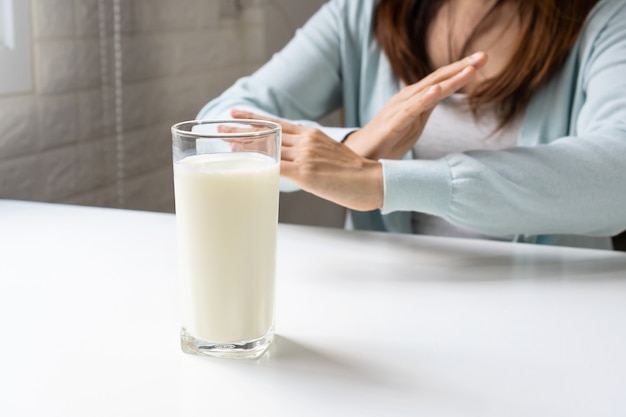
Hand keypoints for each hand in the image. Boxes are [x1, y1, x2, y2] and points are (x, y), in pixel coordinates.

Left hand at [226, 110, 382, 210]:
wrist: (371, 180)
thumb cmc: (352, 173)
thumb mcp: (329, 154)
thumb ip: (309, 154)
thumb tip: (291, 163)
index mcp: (311, 134)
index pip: (277, 123)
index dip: (255, 118)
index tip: (236, 113)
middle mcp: (306, 140)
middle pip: (268, 132)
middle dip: (242, 130)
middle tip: (220, 126)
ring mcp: (305, 156)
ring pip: (269, 147)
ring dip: (246, 147)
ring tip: (227, 145)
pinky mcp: (306, 173)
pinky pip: (277, 167)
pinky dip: (260, 165)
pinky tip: (246, 165)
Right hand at [345, 51, 487, 159]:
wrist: (359, 157)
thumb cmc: (387, 141)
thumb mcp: (413, 123)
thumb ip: (426, 107)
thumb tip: (443, 94)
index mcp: (415, 98)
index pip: (441, 80)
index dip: (462, 69)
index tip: (483, 58)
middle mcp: (407, 98)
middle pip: (438, 79)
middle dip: (461, 67)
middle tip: (484, 55)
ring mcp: (398, 110)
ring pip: (428, 91)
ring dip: (450, 80)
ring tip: (470, 69)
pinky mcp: (392, 125)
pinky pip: (410, 110)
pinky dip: (424, 99)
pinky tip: (437, 90)